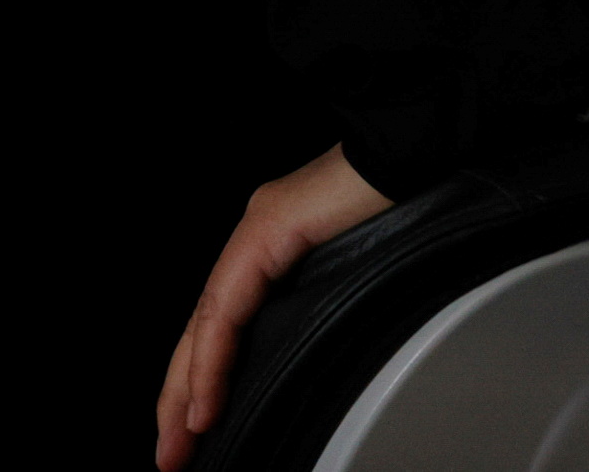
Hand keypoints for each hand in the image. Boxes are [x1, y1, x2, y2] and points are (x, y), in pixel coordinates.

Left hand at [154, 145, 389, 468]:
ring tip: (178, 439)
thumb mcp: (356, 280)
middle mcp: (254, 241)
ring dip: (186, 387)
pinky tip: (203, 400)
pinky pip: (227, 308)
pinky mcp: (269, 227)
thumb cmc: (406, 207)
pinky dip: (212, 359)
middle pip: (202, 331)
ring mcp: (256, 232)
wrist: (418, 146)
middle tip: (170, 454)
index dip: (203, 378)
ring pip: (204, 323)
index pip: (221, 326)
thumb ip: (322, 314)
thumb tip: (316, 370)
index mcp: (272, 251)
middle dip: (180, 396)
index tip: (193, 430)